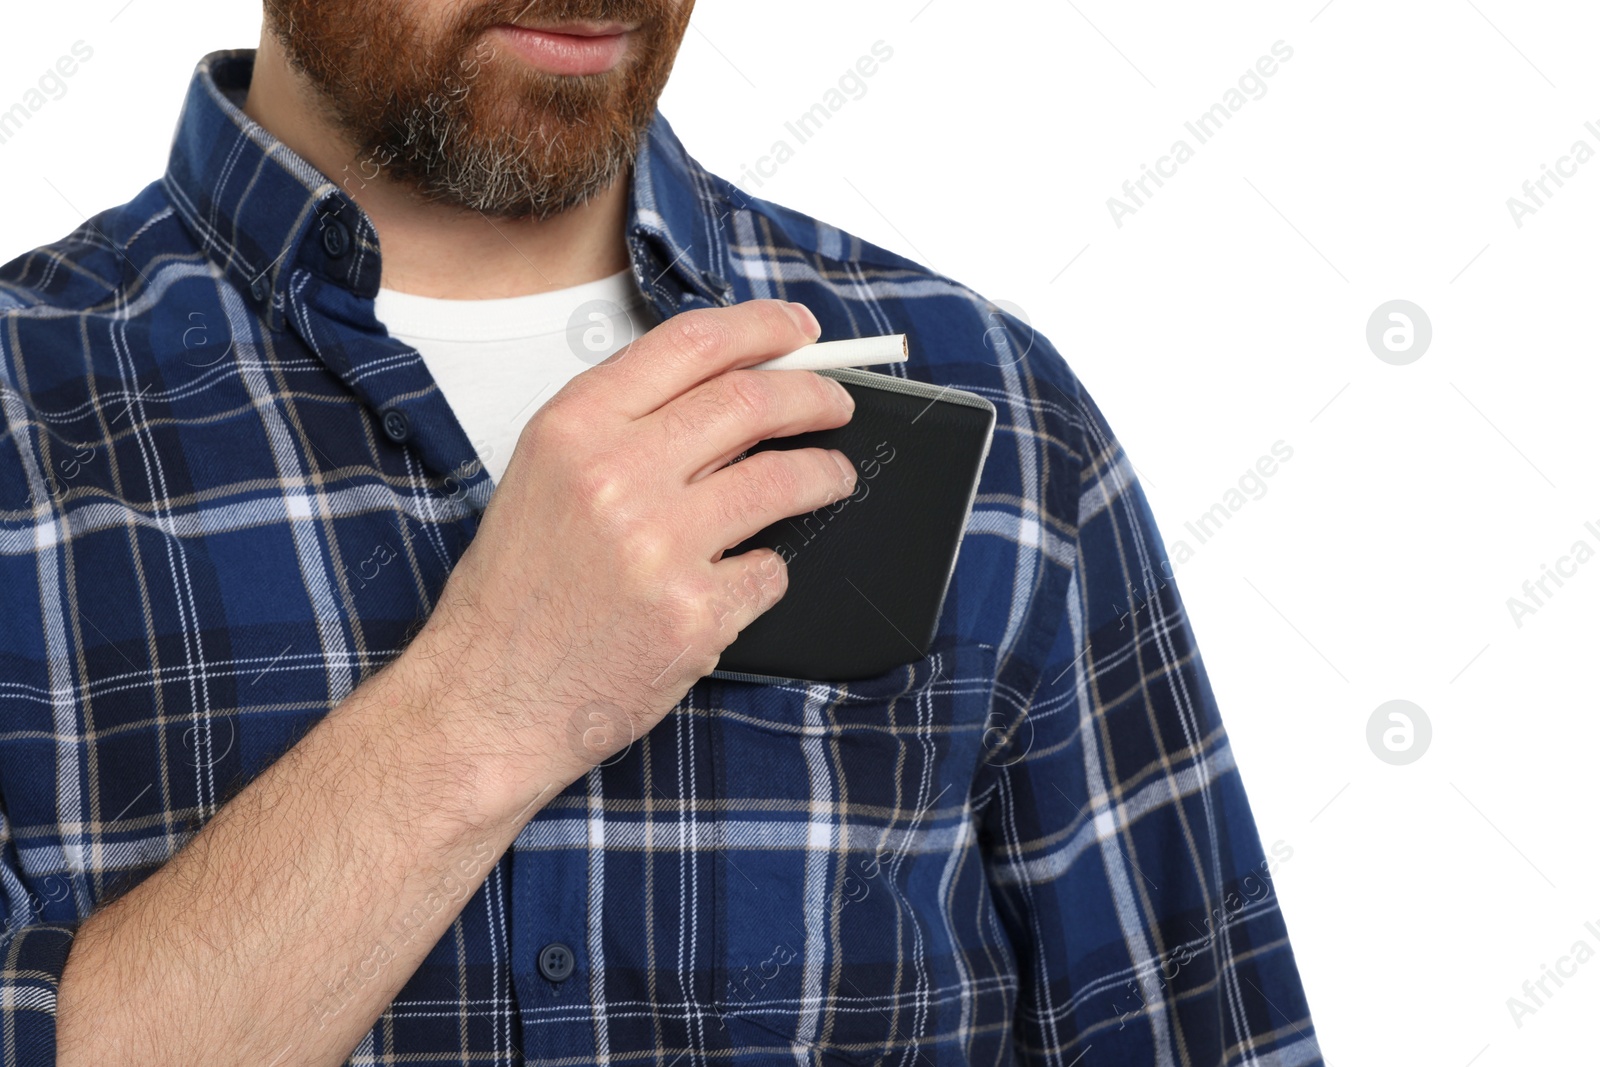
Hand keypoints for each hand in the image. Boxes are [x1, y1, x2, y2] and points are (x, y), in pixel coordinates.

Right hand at [402, 299, 856, 800]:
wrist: (486, 698)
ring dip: (823, 474)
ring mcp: (659, 547)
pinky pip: (770, 572)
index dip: (763, 328)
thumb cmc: (514, 594)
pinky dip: (770, 571)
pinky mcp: (694, 614)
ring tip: (831, 477)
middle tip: (835, 403)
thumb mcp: (545, 476)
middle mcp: (616, 476)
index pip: (692, 344)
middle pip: (751, 402)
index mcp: (574, 428)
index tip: (799, 331)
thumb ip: (625, 425)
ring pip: (782, 480)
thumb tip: (727, 389)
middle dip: (814, 395)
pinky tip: (746, 578)